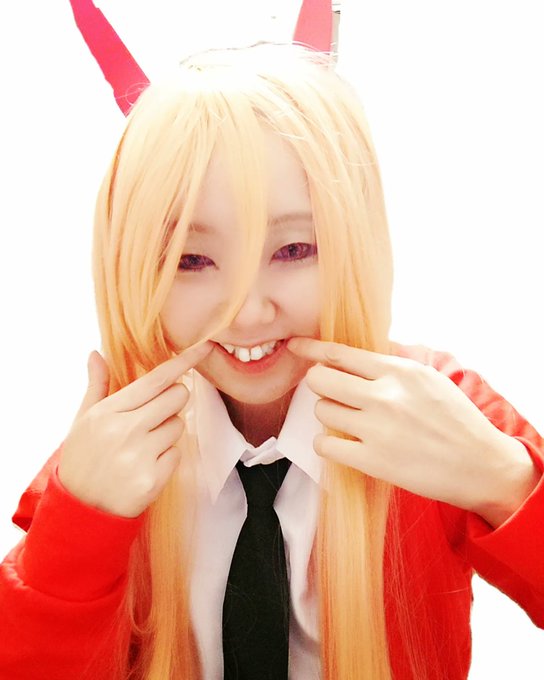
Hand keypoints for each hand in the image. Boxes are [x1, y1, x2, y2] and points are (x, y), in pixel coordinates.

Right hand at [58, 342, 212, 517]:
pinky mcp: (153, 479)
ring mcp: (140, 456)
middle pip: (177, 398)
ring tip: (142, 447)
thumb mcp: (82, 421)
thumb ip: (96, 386)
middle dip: (174, 400)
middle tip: (156, 414)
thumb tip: (97, 353)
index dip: (183, 362)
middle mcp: (124, 431)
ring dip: (168, 432)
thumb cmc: (83, 460)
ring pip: (179, 427)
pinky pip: (177, 454)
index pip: (155, 379)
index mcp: (107, 412)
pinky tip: (145, 466)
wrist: (80, 512)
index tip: (204, 348)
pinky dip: (167, 458)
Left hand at [287, 337, 537, 521]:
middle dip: (320, 384)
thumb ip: (391, 365)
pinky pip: (325, 445)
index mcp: (398, 371)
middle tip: (332, 393)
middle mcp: (384, 396)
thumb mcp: (428, 379)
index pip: (340, 353)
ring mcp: (377, 429)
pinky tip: (341, 443)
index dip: (310, 348)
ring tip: (347, 420)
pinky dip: (326, 444)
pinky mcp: (373, 461)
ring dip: (327, 415)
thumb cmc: (455, 420)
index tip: (294, 346)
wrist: (481, 465)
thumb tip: (355, 356)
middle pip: (320, 379)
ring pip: (321, 411)